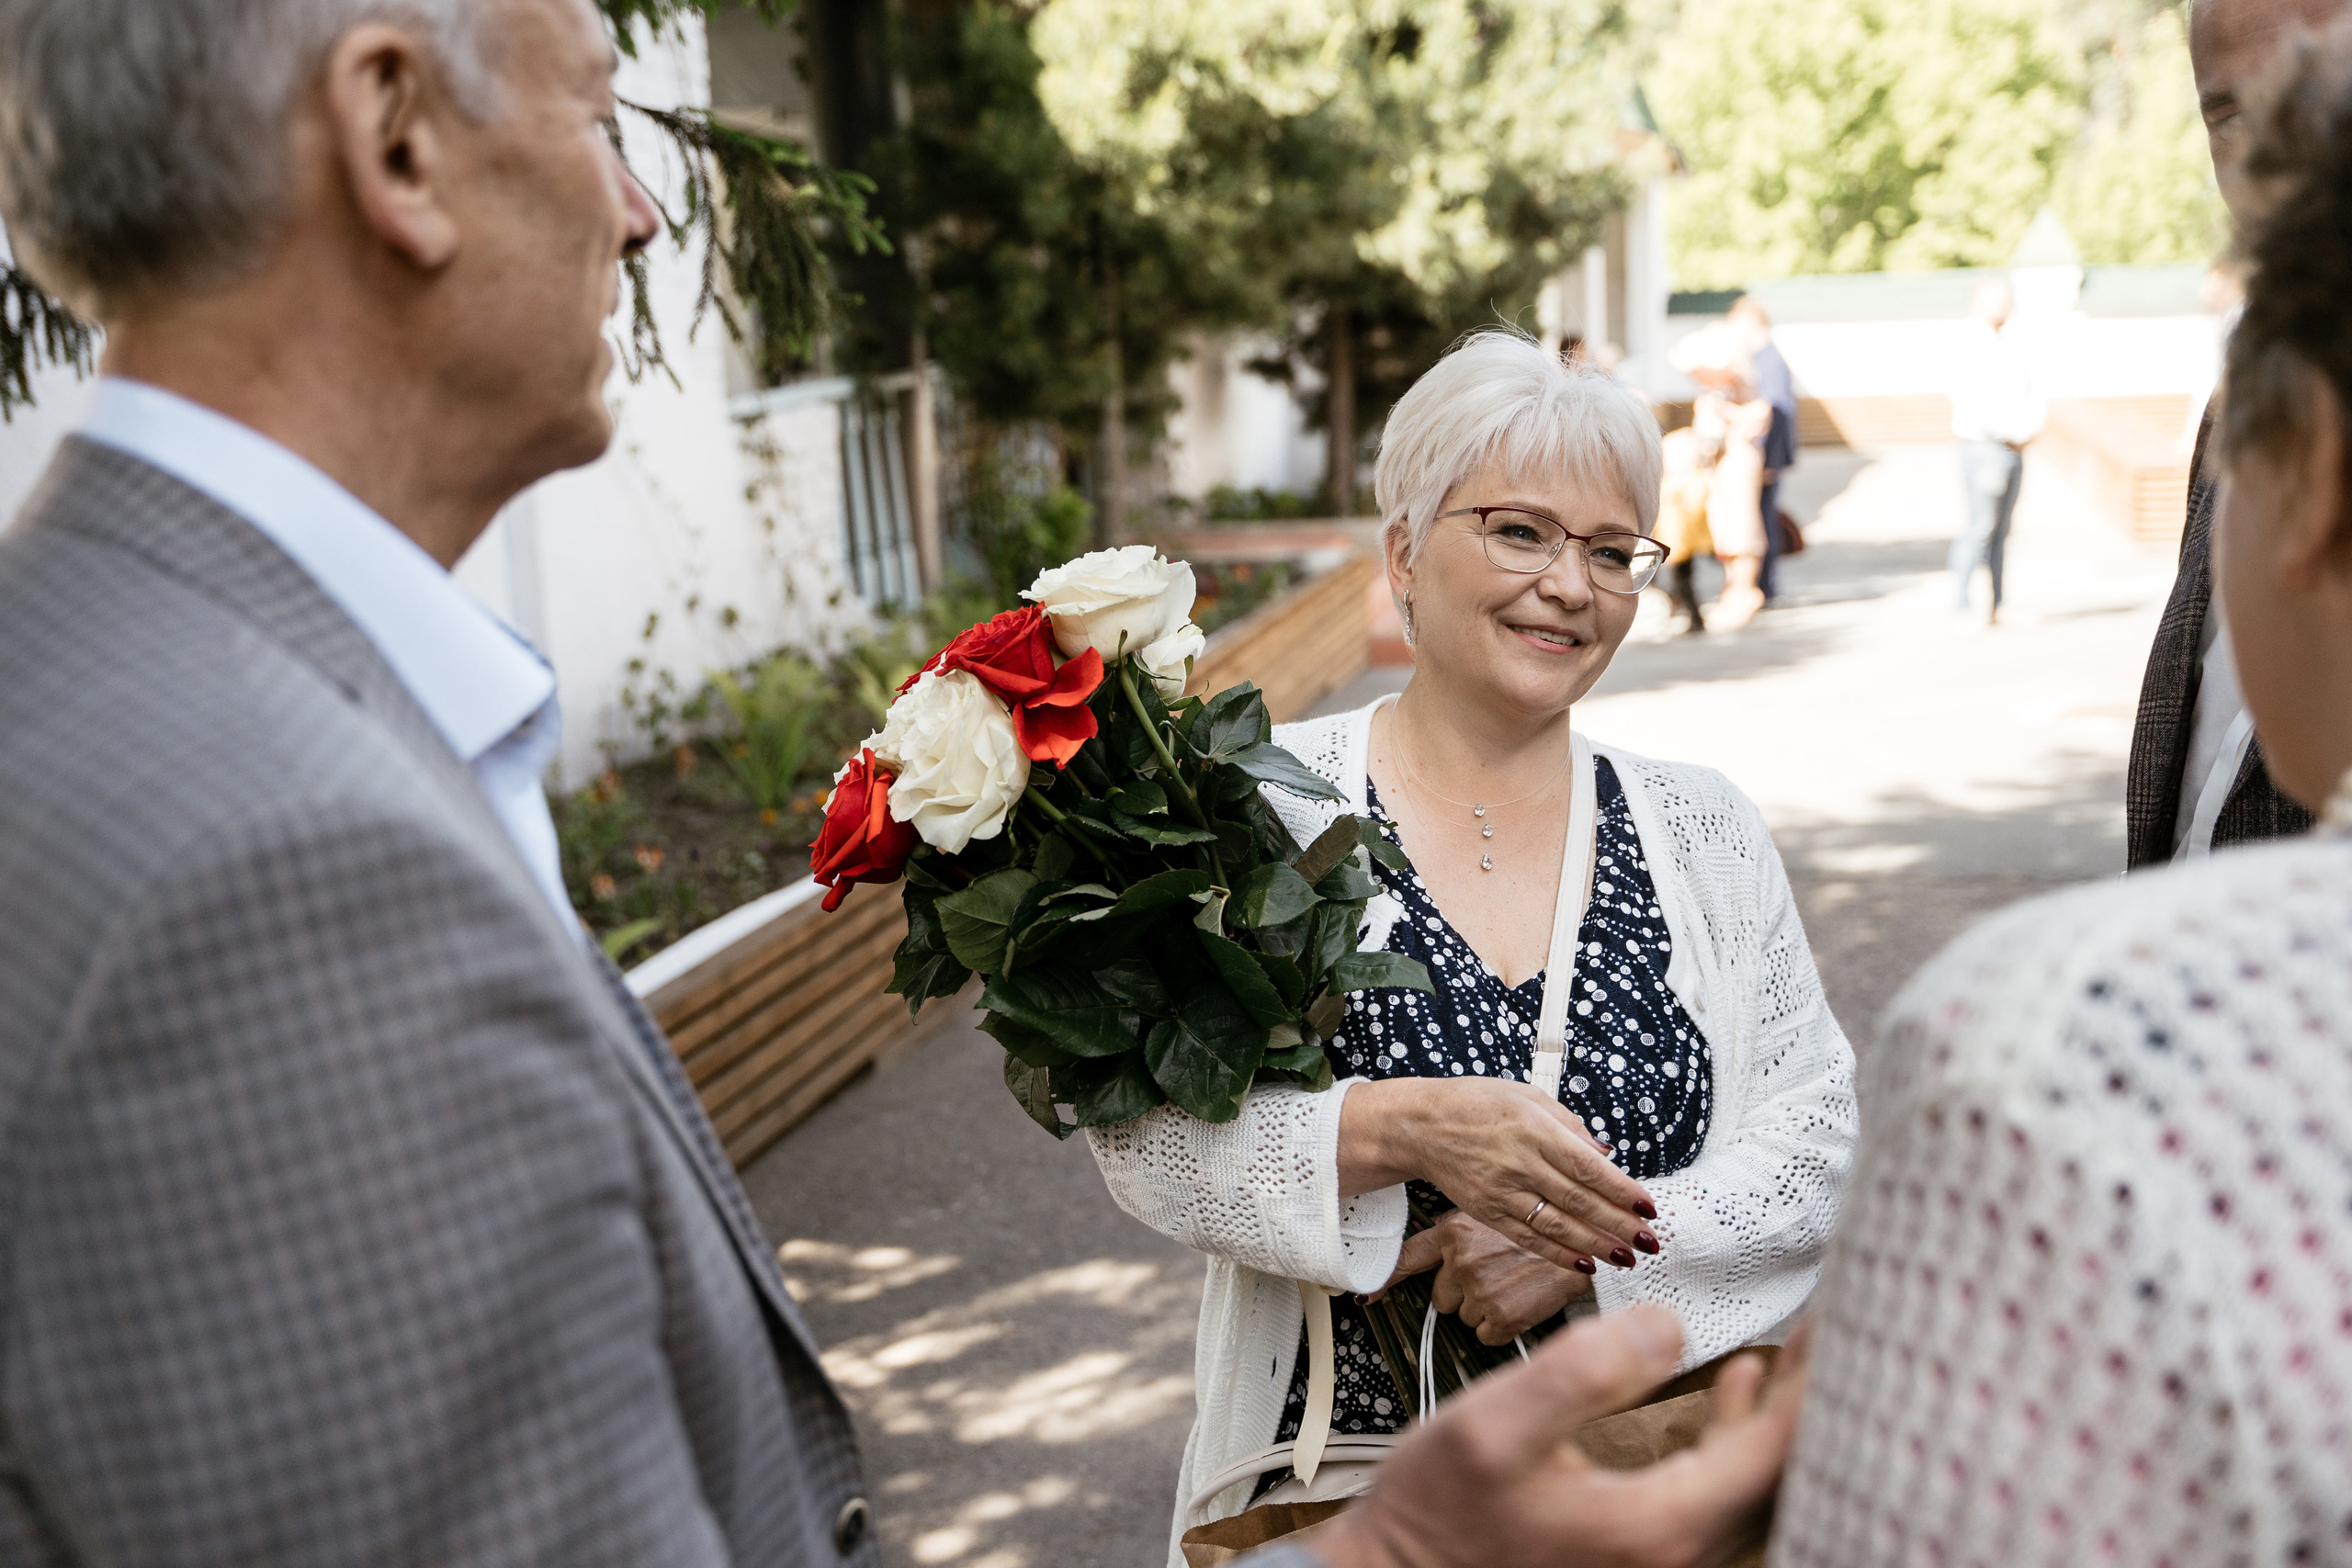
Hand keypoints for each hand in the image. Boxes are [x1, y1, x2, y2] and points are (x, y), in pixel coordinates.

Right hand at [1310, 1307, 1812, 1567]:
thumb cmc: (1436, 1513)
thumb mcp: (1494, 1425)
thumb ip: (1584, 1373)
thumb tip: (1667, 1328)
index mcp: (1658, 1524)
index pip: (1769, 1451)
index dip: (1807, 1385)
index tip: (1826, 1329)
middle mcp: (1676, 1556)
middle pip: (1777, 1478)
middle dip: (1806, 1403)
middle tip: (1828, 1337)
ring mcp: (1661, 1565)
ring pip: (1752, 1492)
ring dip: (1775, 1423)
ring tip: (1787, 1357)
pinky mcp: (1638, 1558)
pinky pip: (1719, 1499)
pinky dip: (1738, 1447)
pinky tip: (1727, 1398)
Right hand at [1339, 1078, 1657, 1272]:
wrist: (1422, 1125)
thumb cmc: (1476, 1104)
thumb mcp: (1528, 1096)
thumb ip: (1570, 1125)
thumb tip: (1606, 1155)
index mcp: (1534, 1130)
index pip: (1588, 1167)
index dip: (1622, 1191)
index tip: (1648, 1207)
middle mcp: (1520, 1163)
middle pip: (1579, 1201)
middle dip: (1619, 1225)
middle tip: (1649, 1242)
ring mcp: (1502, 1192)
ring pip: (1557, 1226)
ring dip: (1595, 1245)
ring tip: (1625, 1257)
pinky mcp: (1488, 1212)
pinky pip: (1528, 1238)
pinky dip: (1557, 1254)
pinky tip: (1584, 1264)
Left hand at [1385, 1209, 1592, 1344]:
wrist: (1590, 1244)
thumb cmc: (1546, 1228)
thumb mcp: (1497, 1212)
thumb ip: (1466, 1232)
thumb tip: (1444, 1253)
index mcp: (1455, 1230)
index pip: (1407, 1259)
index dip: (1384, 1281)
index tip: (1364, 1298)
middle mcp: (1460, 1259)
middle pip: (1442, 1297)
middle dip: (1464, 1294)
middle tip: (1496, 1278)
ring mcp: (1478, 1289)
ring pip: (1466, 1316)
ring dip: (1486, 1309)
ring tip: (1515, 1286)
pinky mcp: (1499, 1316)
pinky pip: (1488, 1335)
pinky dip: (1505, 1327)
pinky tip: (1523, 1303)